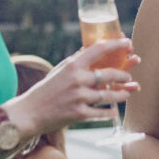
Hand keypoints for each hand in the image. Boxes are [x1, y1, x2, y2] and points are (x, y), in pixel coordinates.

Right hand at [10, 39, 139, 134]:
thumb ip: (77, 59)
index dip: (117, 45)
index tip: (129, 44)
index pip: (99, 49)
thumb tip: (93, 47)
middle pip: (109, 74)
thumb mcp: (60, 70)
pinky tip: (114, 111)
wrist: (29, 113)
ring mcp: (79, 97)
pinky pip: (101, 113)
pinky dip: (109, 112)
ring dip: (122, 94)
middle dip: (123, 75)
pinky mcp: (79, 114)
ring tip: (127, 93)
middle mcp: (77, 79)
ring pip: (109, 95)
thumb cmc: (46, 89)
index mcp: (73, 65)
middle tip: (129, 76)